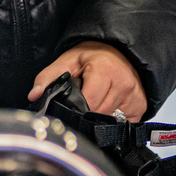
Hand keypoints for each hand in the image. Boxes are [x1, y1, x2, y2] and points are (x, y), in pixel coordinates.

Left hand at [29, 41, 147, 119]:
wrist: (120, 52)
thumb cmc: (94, 56)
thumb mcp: (68, 60)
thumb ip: (48, 77)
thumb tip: (34, 95)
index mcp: (105, 71)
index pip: (88, 103)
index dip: (76, 108)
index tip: (70, 106)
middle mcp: (124, 84)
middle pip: (98, 114)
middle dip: (86, 113)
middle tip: (81, 101)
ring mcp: (135, 97)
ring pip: (110, 121)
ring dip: (99, 117)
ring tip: (95, 101)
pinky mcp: (141, 107)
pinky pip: (123, 123)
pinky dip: (112, 120)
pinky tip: (109, 107)